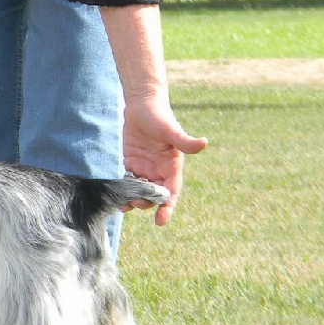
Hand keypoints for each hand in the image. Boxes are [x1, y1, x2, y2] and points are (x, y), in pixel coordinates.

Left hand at [121, 92, 207, 224]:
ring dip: (136, 200)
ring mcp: (146, 167)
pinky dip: (126, 191)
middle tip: (137, 204)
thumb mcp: (170, 129)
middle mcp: (160, 170)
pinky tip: (119, 199)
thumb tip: (204, 143)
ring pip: (142, 191)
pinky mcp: (132, 162)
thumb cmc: (159, 115)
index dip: (167, 206)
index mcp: (172, 165)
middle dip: (148, 204)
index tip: (161, 220)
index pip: (172, 191)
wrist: (142, 104)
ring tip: (126, 206)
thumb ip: (184, 141)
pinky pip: (130, 182)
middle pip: (156, 195)